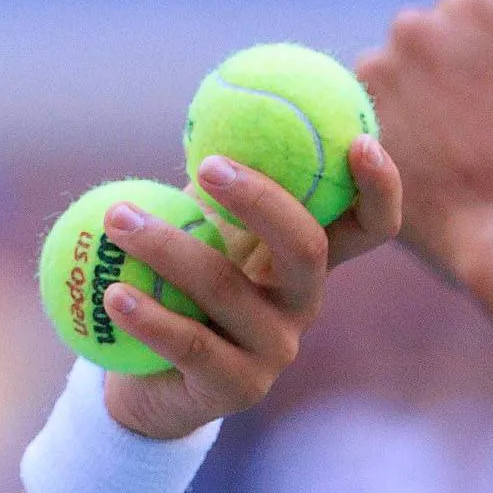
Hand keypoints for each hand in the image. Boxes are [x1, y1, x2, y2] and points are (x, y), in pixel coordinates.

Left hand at [95, 139, 398, 439]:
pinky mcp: (237, 388)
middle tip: (205, 165)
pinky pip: (190, 343)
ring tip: (116, 219)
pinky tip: (112, 293)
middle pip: (306, 248)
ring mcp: (275, 349)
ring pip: (227, 289)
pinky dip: (148, 314)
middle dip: (262, 200)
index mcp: (305, 259)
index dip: (380, 187)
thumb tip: (206, 104)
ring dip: (166, 247)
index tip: (358, 142)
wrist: (146, 381)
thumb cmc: (175, 286)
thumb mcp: (199, 228)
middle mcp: (302, 303)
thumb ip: (212, 182)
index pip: (369, 224)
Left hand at [357, 0, 492, 284]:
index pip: (460, 20)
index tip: (484, 99)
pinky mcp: (349, 118)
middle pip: (416, 45)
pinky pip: (357, 122)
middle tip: (455, 128)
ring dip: (401, 107)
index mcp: (472, 7)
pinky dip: (376, 139)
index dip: (474, 62)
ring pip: (383, 81)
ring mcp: (376, 68)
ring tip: (434, 155)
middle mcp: (416, 25)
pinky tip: (409, 167)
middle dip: (431, 76)